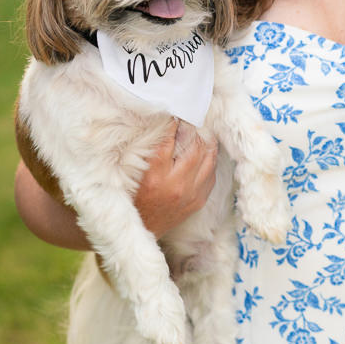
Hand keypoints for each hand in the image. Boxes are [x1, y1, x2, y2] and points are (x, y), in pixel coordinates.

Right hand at [134, 121, 217, 238]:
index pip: (169, 140)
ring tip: (202, 132)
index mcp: (155, 176)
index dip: (173, 124)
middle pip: (194, 147)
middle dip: (193, 130)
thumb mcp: (132, 174)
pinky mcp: (199, 201)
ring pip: (208, 158)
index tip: (175, 114)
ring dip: (206, 142)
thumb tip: (162, 124)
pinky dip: (210, 159)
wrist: (141, 229)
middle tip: (191, 119)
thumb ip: (147, 151)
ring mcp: (191, 194)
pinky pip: (211, 174)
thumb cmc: (133, 198)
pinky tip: (205, 151)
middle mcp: (176, 185)